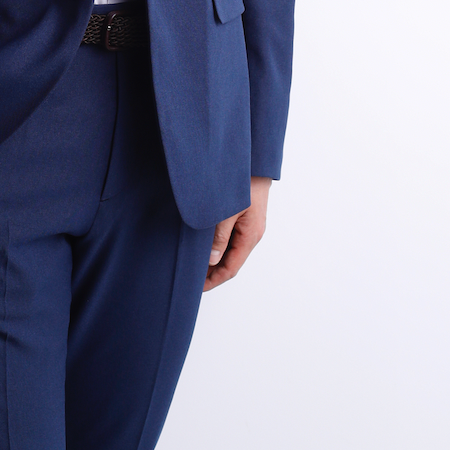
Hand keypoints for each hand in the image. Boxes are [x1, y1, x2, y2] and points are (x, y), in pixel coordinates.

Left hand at [203, 177, 270, 291]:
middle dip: (213, 273)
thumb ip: (220, 236)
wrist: (256, 162)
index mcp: (250, 236)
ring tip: (196, 265)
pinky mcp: (245, 217)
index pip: (231, 268)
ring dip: (215, 260)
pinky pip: (231, 238)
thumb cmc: (245, 183)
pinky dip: (219, 246)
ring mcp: (250, 226)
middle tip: (193, 280)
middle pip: (231, 262)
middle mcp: (252, 234)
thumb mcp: (228, 211)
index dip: (214, 280)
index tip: (198, 287)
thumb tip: (212, 260)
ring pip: (231, 250)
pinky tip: (205, 245)